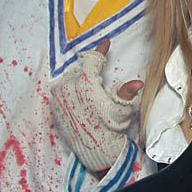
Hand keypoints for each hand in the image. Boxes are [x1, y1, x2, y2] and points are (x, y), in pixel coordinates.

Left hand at [50, 39, 142, 171]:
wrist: (93, 149)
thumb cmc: (110, 128)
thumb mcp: (122, 110)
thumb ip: (127, 94)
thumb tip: (138, 82)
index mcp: (85, 84)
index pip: (93, 59)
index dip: (101, 49)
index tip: (106, 42)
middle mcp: (68, 87)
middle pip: (81, 68)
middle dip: (90, 71)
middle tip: (100, 84)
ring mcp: (58, 96)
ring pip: (70, 77)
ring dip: (79, 79)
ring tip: (90, 93)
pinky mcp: (53, 105)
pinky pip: (61, 89)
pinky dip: (70, 89)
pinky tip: (80, 99)